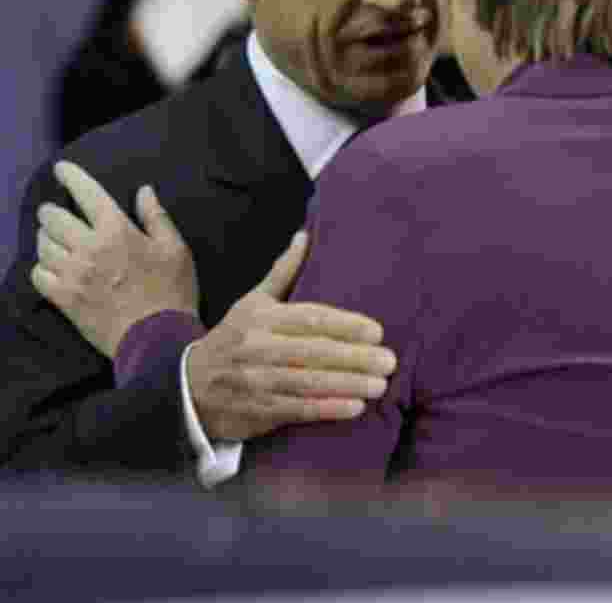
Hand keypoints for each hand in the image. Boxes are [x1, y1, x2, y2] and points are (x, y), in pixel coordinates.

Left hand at [31, 160, 198, 357]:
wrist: (156, 339)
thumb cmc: (172, 291)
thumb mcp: (176, 249)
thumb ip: (156, 217)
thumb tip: (143, 190)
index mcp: (117, 230)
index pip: (86, 193)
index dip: (71, 176)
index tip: (61, 169)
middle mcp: (88, 248)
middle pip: (53, 218)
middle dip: (51, 210)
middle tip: (54, 210)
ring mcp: (72, 275)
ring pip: (43, 245)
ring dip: (45, 236)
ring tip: (52, 237)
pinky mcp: (64, 299)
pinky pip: (38, 275)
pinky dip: (41, 266)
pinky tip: (50, 266)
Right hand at [186, 232, 396, 442]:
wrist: (188, 386)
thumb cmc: (232, 338)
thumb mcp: (252, 301)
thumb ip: (283, 272)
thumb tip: (305, 236)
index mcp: (262, 317)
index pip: (311, 318)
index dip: (346, 324)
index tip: (376, 331)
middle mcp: (259, 347)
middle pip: (315, 351)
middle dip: (355, 357)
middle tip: (389, 360)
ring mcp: (257, 380)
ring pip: (309, 382)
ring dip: (347, 384)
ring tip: (380, 384)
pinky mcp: (257, 410)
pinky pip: (296, 409)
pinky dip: (326, 409)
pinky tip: (354, 407)